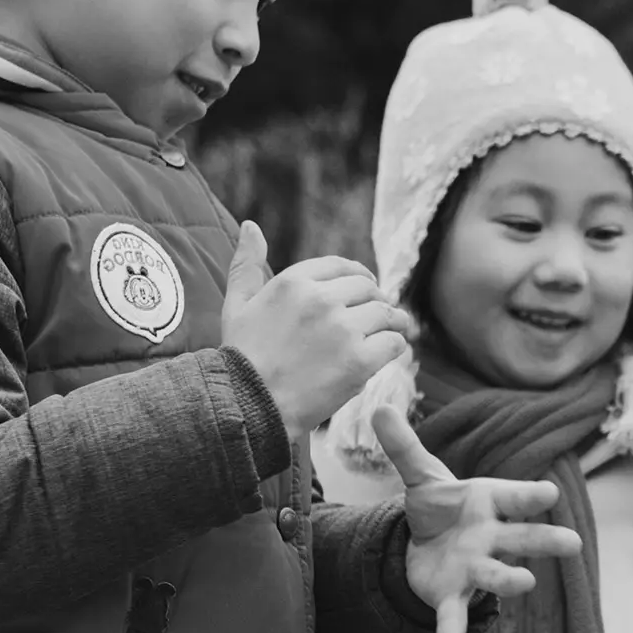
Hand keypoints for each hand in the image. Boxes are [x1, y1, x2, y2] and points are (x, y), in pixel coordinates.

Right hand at [222, 220, 415, 436]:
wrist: (246, 406)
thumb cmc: (240, 358)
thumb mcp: (236, 305)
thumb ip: (247, 264)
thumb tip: (251, 226)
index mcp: (293, 282)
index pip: (342, 267)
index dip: (358, 278)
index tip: (365, 290)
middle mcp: (320, 299)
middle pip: (368, 289)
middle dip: (377, 300)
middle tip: (381, 316)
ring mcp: (342, 329)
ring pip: (385, 313)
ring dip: (393, 322)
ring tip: (395, 332)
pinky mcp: (359, 360)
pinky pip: (394, 343)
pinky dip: (396, 347)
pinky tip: (389, 354)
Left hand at [367, 407, 582, 632]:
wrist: (427, 546)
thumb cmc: (440, 509)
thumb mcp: (422, 477)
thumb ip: (405, 447)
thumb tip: (383, 407)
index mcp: (490, 504)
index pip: (516, 498)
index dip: (531, 497)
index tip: (550, 494)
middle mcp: (492, 538)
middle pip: (523, 539)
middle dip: (546, 541)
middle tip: (573, 545)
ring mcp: (477, 570)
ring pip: (498, 576)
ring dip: (512, 580)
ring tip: (526, 583)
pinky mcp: (454, 597)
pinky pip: (455, 619)